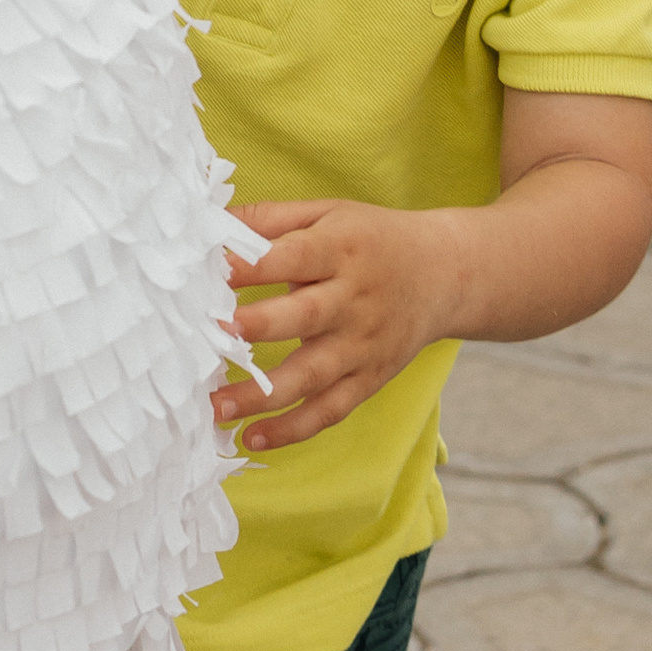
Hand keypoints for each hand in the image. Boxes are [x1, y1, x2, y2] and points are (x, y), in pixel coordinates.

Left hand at [214, 199, 455, 453]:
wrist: (444, 275)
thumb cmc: (370, 240)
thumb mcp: (327, 213)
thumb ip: (268, 220)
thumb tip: (207, 227)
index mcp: (341, 249)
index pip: (295, 256)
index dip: (254, 265)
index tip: (214, 273)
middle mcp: (354, 299)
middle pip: (305, 316)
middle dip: (259, 326)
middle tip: (212, 334)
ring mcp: (363, 345)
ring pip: (313, 375)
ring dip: (263, 395)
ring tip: (217, 406)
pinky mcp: (369, 379)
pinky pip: (330, 410)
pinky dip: (293, 429)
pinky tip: (253, 437)